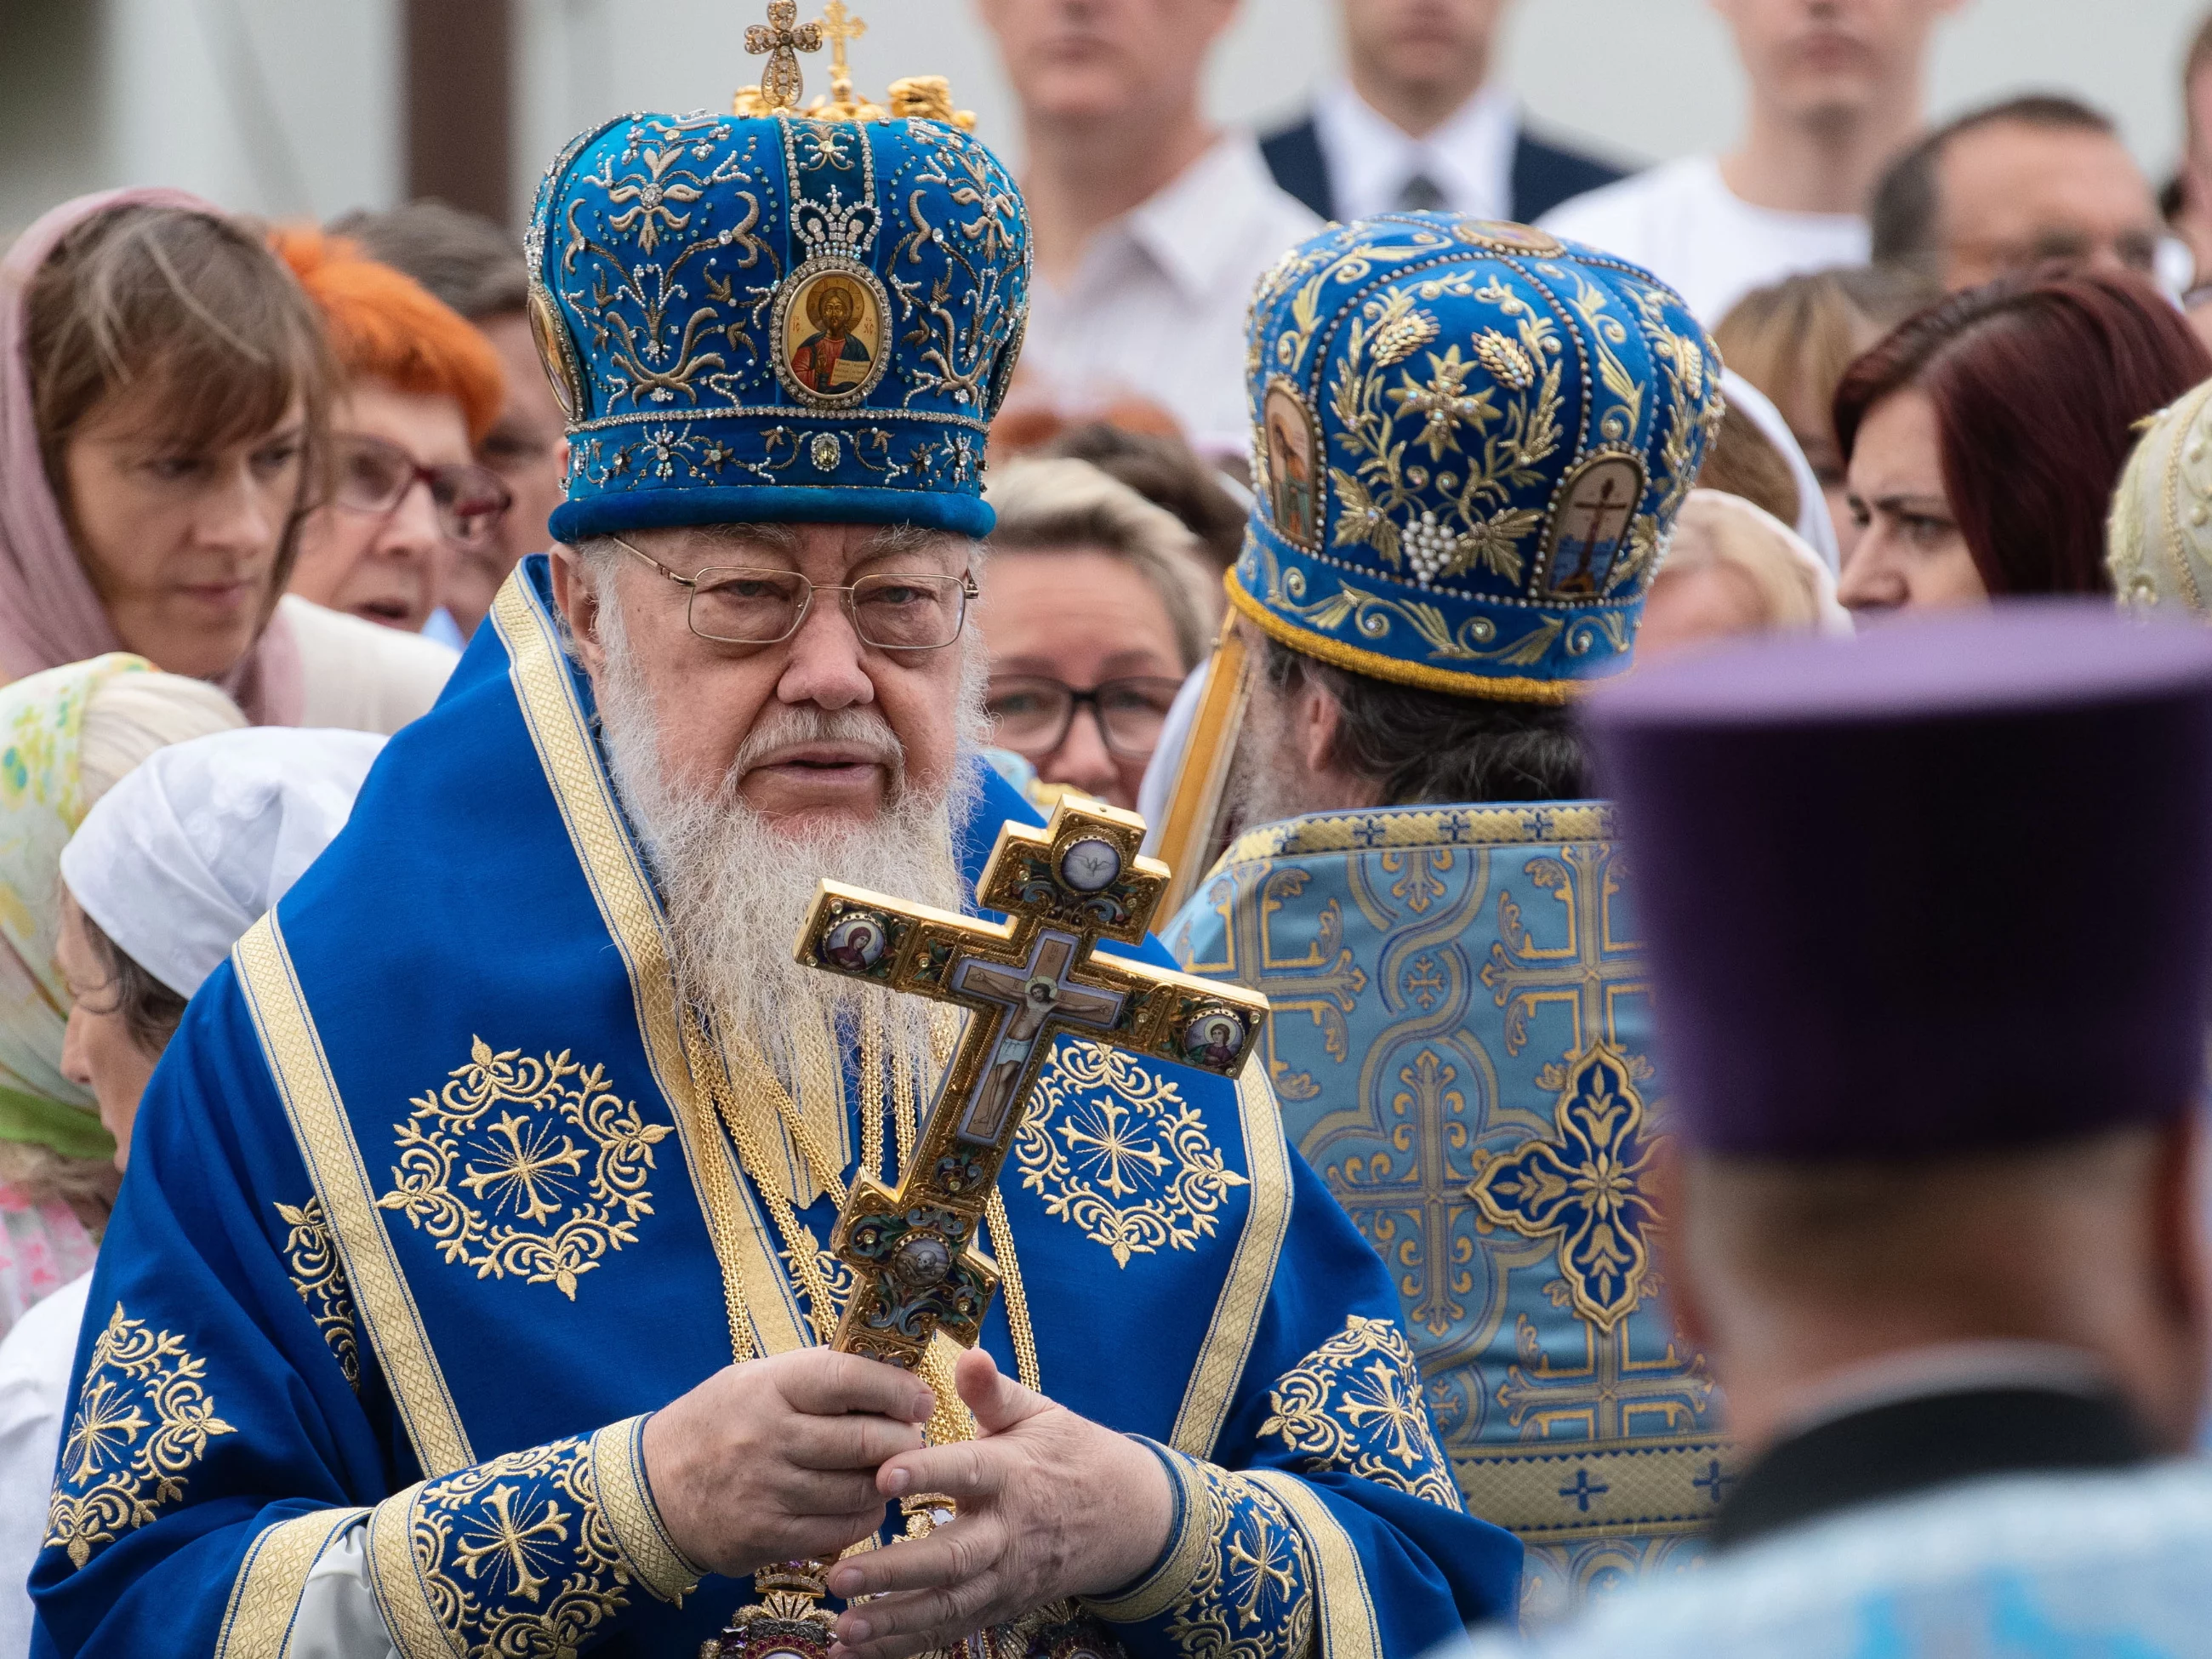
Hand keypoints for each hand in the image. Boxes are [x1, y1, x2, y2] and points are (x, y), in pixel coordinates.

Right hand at [643, 1348, 935, 1577]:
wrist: (651, 1489)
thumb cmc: (720, 1423)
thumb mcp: (756, 1380)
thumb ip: (816, 1376)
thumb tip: (890, 1373)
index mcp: (769, 1386)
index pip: (847, 1378)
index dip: (895, 1389)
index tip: (918, 1400)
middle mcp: (769, 1437)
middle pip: (864, 1440)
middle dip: (903, 1440)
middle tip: (912, 1438)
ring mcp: (767, 1490)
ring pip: (859, 1489)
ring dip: (889, 1481)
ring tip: (892, 1470)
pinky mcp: (766, 1536)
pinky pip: (839, 1531)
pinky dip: (865, 1518)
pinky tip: (865, 1504)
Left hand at [823, 1348, 1174, 1658]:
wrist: (1123, 1516)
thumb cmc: (1067, 1453)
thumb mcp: (1038, 1412)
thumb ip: (993, 1391)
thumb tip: (969, 1352)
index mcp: (1014, 1473)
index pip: (969, 1472)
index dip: (928, 1474)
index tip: (882, 1474)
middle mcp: (1010, 1533)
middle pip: (954, 1558)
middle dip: (896, 1571)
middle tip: (840, 1574)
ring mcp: (1006, 1578)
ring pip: (949, 1606)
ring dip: (894, 1622)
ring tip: (843, 1628)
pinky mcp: (1000, 1606)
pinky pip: (950, 1631)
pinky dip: (905, 1646)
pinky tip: (857, 1652)